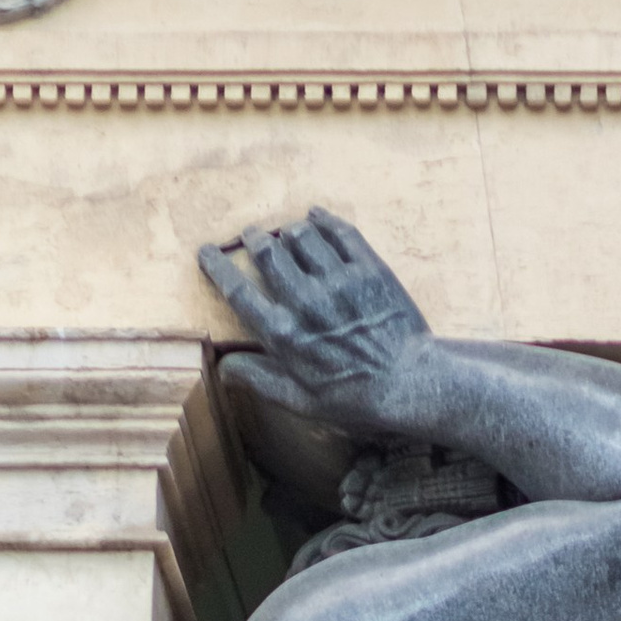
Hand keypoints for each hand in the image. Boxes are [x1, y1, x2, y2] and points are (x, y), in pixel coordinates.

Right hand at [200, 210, 433, 444]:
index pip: (238, 290)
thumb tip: (224, 368)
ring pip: (301, 235)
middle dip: (255, 239)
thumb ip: (262, 381)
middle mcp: (306, 301)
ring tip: (288, 233)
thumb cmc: (357, 399)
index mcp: (284, 334)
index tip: (207, 251)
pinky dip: (323, 220)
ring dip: (289, 230)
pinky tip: (316, 217)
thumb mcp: (304, 402)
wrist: (413, 385)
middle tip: (254, 236)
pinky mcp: (368, 269)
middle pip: (268, 251)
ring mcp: (338, 281)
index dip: (217, 266)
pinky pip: (339, 232)